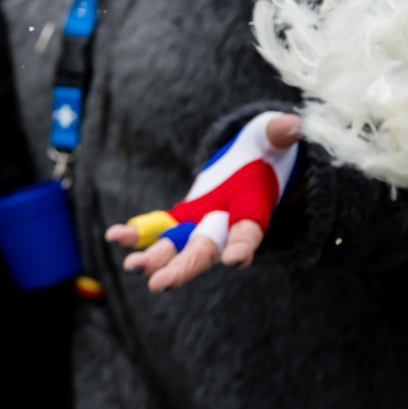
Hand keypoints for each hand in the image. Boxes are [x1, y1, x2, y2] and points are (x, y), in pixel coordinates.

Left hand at [106, 113, 301, 291]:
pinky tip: (114, 236)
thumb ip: (281, 133)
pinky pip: (158, 228)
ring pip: (178, 247)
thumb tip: (293, 124)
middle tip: (160, 283)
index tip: (234, 261)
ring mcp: (200, 223)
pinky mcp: (182, 217)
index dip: (243, 245)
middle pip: (206, 250)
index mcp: (252, 207)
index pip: (249, 231)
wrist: (252, 165)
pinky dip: (136, 233)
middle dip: (184, 266)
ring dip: (155, 258)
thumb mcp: (273, 137)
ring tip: (132, 266)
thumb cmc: (266, 150)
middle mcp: (224, 223)